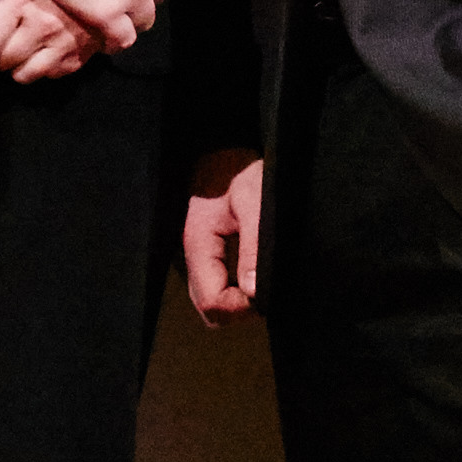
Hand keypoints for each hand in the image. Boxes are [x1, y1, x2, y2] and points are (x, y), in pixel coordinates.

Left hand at [0, 0, 94, 83]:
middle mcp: (40, 24)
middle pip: (1, 61)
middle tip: (2, 45)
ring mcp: (65, 39)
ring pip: (27, 74)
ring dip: (21, 66)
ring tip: (26, 51)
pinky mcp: (88, 47)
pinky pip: (60, 71)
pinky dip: (52, 65)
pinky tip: (53, 50)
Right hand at [184, 150, 264, 322]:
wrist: (225, 150)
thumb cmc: (240, 168)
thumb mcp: (254, 200)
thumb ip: (253, 246)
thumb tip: (255, 291)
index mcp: (197, 244)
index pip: (212, 302)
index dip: (242, 307)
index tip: (268, 291)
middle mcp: (192, 257)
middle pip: (210, 311)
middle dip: (240, 309)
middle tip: (269, 288)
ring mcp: (199, 258)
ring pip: (213, 302)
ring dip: (239, 301)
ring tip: (264, 280)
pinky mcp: (208, 255)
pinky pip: (218, 287)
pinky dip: (238, 290)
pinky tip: (256, 274)